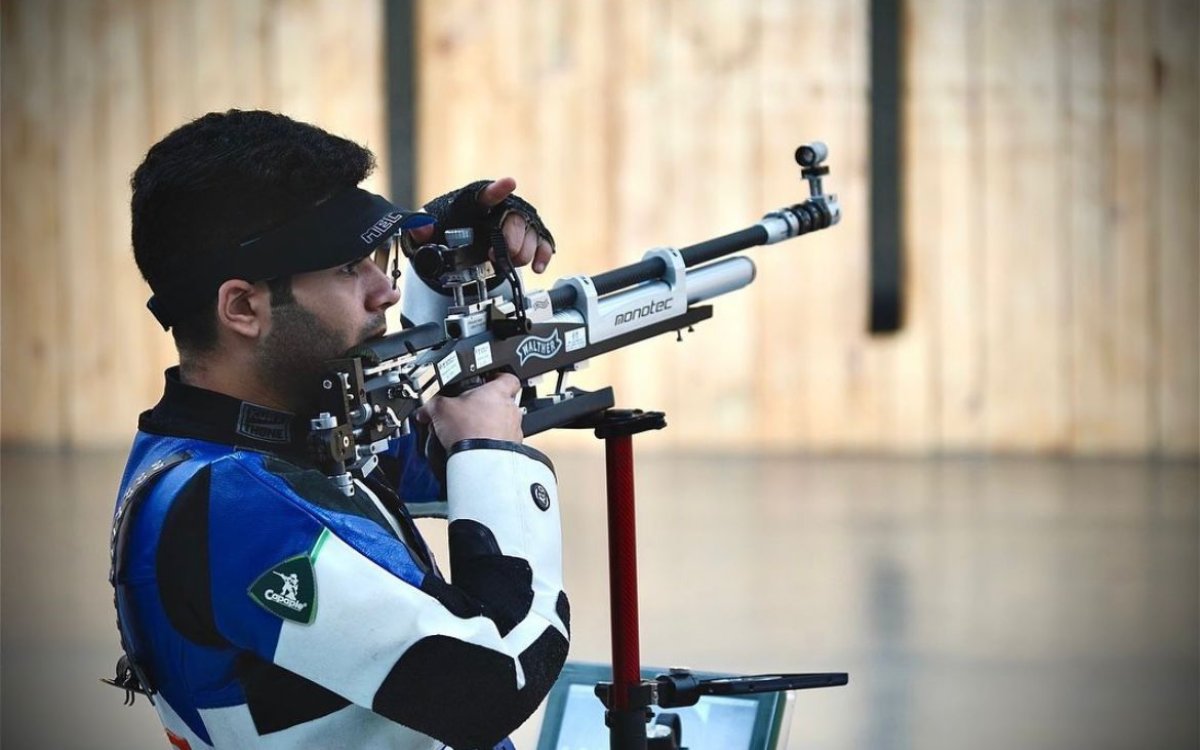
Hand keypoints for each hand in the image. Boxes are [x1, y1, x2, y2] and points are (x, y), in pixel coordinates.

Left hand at [410, 178, 554, 273]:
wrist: (461, 248)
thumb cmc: (446, 235)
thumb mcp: (424, 236)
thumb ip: (418, 230)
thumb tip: (422, 227)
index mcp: (475, 204)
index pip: (486, 194)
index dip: (498, 189)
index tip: (509, 183)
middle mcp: (499, 210)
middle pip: (514, 219)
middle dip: (511, 239)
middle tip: (496, 254)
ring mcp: (516, 224)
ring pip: (530, 234)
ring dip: (523, 253)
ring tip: (507, 262)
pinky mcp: (528, 238)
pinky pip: (543, 242)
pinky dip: (542, 255)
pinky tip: (537, 267)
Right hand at [414, 373, 523, 447]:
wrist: (479, 461)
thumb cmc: (468, 431)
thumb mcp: (441, 410)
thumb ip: (433, 404)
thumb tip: (425, 409)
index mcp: (498, 392)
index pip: (507, 377)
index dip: (498, 377)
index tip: (488, 380)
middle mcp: (510, 410)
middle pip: (502, 401)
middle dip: (485, 406)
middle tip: (469, 411)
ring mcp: (513, 430)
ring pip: (502, 423)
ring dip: (489, 426)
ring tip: (470, 432)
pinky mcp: (511, 449)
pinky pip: (502, 442)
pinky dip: (491, 443)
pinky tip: (476, 446)